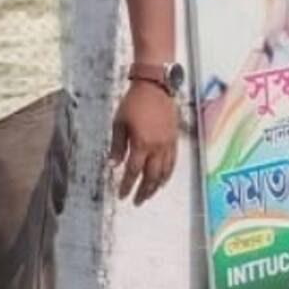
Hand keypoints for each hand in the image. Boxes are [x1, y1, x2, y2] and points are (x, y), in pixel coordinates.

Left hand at [109, 81, 177, 204]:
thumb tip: (113, 165)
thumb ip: (117, 146)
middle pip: (151, 176)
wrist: (154, 87)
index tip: (122, 195)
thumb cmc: (133, 103)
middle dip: (143, 191)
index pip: (133, 171)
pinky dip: (168, 174)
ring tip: (149, 195)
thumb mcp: (119, 123)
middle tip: (137, 201)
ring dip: (156, 185)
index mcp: (142, 144)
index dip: (127, 185)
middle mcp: (157, 147)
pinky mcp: (175, 139)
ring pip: (165, 171)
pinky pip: (173, 161)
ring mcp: (168, 144)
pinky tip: (163, 179)